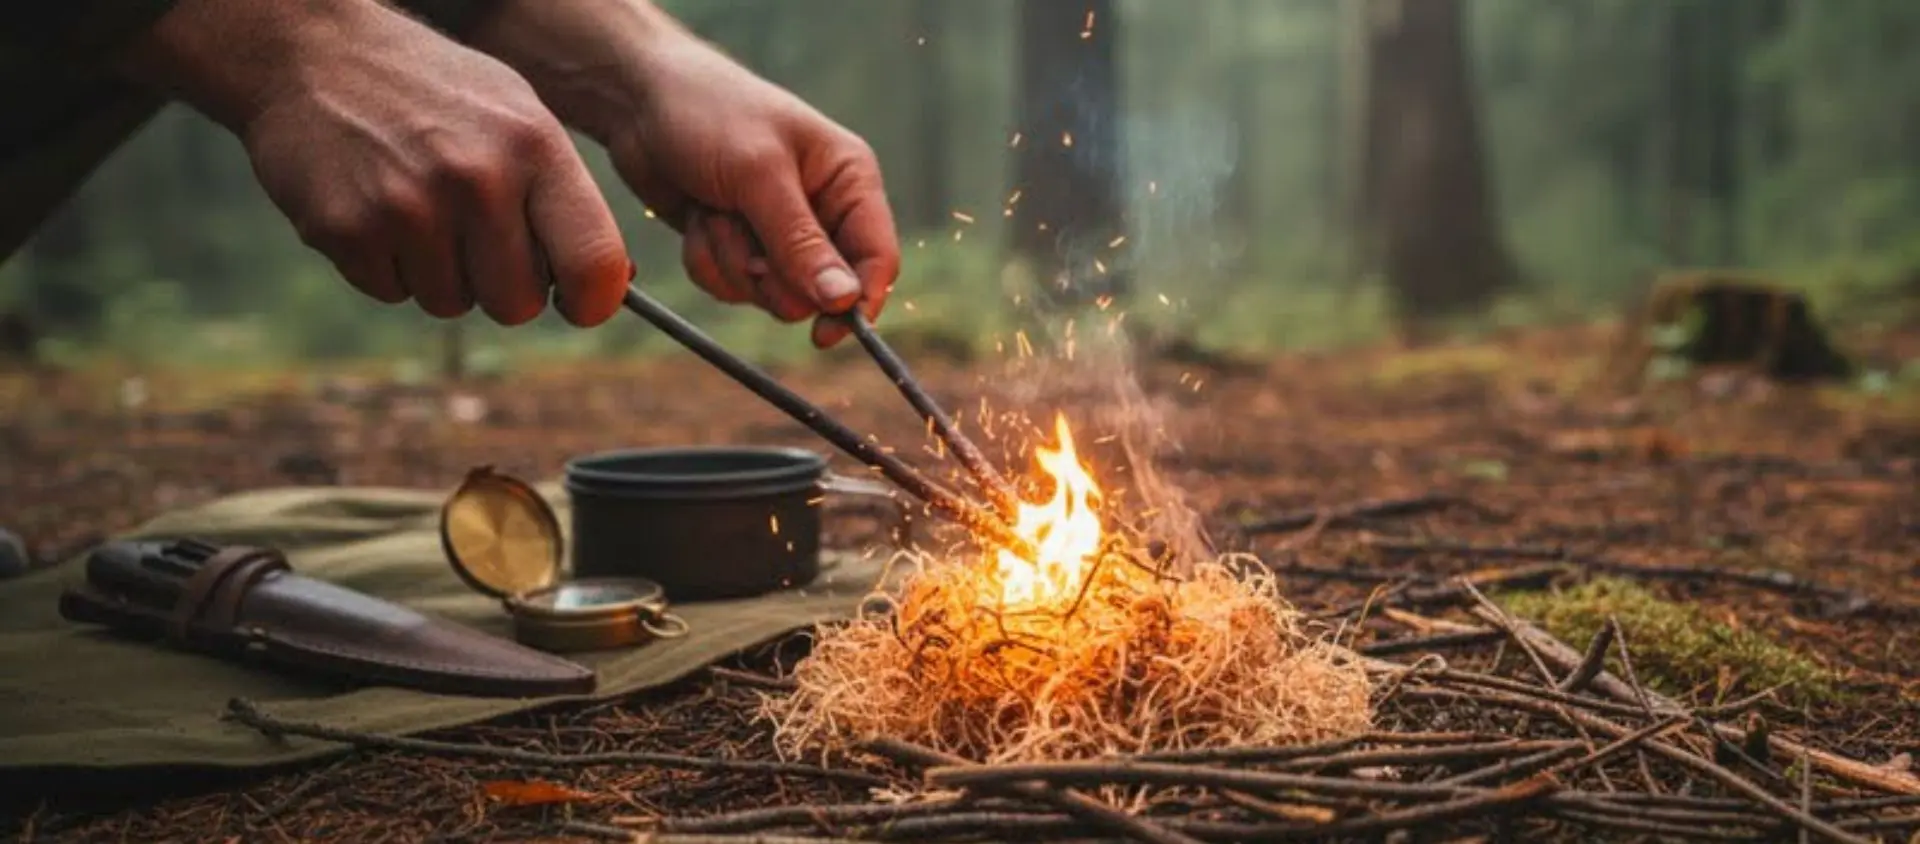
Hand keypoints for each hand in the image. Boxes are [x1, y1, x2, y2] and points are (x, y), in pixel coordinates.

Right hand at [118, 0, 632, 325]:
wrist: (310, 52)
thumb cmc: (434, 92)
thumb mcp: (516, 116)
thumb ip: (564, 196)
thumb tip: (614, 285)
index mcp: (534, 145)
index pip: (594, 263)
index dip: (593, 301)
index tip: (579, 302)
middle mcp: (478, 178)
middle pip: (519, 304)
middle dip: (503, 287)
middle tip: (478, 240)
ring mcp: (409, 206)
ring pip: (452, 304)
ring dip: (441, 274)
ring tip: (420, 206)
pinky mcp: (348, 230)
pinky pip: (392, 293)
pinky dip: (388, 266)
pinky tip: (378, 207)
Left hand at [469, 0, 899, 347]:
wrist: (639, 102)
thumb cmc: (710, 115)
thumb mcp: (758, 175)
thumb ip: (800, 242)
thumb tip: (843, 301)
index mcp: (849, 180)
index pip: (876, 258)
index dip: (859, 301)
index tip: (824, 333)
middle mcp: (823, 210)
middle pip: (820, 290)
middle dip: (770, 271)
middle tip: (742, 234)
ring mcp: (780, 233)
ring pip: (771, 294)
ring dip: (731, 260)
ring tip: (714, 209)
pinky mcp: (741, 247)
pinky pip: (733, 287)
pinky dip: (709, 260)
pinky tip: (698, 217)